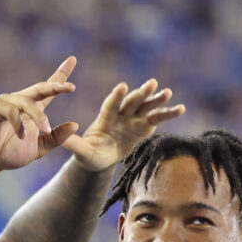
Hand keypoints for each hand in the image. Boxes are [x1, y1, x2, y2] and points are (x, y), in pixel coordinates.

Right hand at [0, 58, 79, 181]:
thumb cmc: (9, 155)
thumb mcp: (39, 148)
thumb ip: (56, 137)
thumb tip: (76, 124)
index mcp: (30, 109)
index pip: (47, 89)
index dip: (60, 74)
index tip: (72, 59)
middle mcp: (18, 101)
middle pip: (40, 88)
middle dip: (56, 86)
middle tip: (71, 87)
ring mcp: (5, 102)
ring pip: (27, 102)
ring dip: (39, 116)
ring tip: (44, 130)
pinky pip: (11, 110)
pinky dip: (18, 123)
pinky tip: (20, 135)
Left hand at [62, 78, 184, 170]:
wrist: (100, 158)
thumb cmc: (89, 154)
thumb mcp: (81, 152)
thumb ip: (73, 144)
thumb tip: (60, 138)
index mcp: (105, 118)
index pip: (111, 105)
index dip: (116, 96)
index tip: (122, 87)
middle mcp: (121, 115)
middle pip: (131, 101)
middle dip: (141, 93)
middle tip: (152, 83)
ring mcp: (133, 119)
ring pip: (146, 107)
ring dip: (156, 99)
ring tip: (168, 92)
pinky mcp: (144, 126)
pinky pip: (157, 118)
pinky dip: (168, 113)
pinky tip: (181, 108)